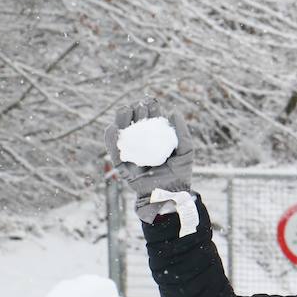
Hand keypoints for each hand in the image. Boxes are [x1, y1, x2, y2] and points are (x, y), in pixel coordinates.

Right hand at [104, 98, 193, 223]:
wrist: (170, 194)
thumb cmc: (180, 173)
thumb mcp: (186, 151)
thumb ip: (182, 132)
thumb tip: (173, 111)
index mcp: (156, 137)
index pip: (150, 118)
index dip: (149, 108)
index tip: (151, 103)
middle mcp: (142, 142)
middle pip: (135, 121)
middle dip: (136, 110)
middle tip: (140, 108)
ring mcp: (131, 151)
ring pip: (122, 130)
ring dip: (122, 118)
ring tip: (127, 111)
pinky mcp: (121, 163)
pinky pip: (113, 149)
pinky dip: (110, 137)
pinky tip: (114, 127)